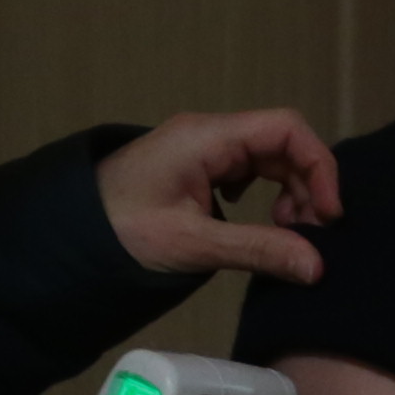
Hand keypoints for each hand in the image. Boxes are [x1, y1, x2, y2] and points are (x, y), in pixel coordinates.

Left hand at [98, 109, 341, 285]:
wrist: (67, 236)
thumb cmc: (120, 233)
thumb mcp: (193, 245)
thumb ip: (257, 250)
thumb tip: (315, 266)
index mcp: (206, 137)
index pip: (285, 128)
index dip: (317, 166)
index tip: (327, 214)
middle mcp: (207, 134)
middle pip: (279, 142)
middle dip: (304, 185)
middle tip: (311, 234)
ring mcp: (199, 149)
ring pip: (264, 158)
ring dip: (286, 192)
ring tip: (287, 233)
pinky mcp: (193, 168)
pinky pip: (244, 171)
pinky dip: (263, 195)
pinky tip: (256, 225)